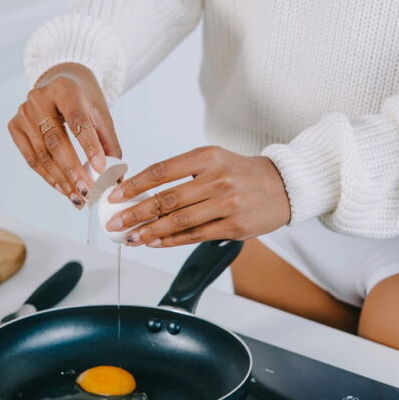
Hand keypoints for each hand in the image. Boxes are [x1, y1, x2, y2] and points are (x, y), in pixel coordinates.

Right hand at [8, 63, 120, 207]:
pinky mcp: (14, 125)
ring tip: (76, 197)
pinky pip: (30, 157)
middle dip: (72, 170)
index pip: (77, 120)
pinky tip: (61, 188)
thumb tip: (115, 178)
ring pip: (41, 153)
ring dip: (60, 179)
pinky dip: (47, 176)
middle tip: (87, 192)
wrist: (58, 80)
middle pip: (56, 141)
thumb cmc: (83, 99)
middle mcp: (39, 98)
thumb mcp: (100, 113)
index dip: (89, 146)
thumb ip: (108, 142)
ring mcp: (23, 112)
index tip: (100, 170)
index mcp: (64, 88)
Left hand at [106, 146, 290, 246]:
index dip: (134, 185)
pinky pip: (195, 235)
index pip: (161, 171)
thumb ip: (182, 174)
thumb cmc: (241, 174)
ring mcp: (226, 204)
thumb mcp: (213, 160)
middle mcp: (216, 179)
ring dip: (149, 231)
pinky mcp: (234, 226)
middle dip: (135, 212)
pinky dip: (170, 240)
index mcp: (207, 157)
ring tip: (131, 237)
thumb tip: (142, 192)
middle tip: (115, 222)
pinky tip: (154, 242)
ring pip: (178, 221)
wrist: (284, 186)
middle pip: (166, 199)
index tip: (115, 196)